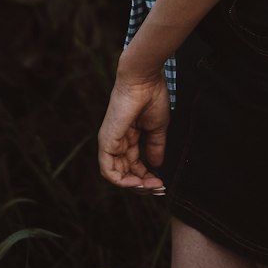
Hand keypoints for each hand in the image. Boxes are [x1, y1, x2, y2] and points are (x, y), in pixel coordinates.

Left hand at [97, 72, 170, 191]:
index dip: (147, 177)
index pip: (134, 165)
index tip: (162, 182)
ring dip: (134, 185)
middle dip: (142, 184)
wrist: (144, 80)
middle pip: (125, 173)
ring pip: (116, 175)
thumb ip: (155, 147)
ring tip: (151, 185)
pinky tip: (138, 182)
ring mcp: (110, 142)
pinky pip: (108, 170)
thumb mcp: (157, 127)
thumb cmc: (152, 97)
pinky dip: (122, 181)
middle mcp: (117, 142)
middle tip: (158, 187)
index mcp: (129, 137)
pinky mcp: (106, 141)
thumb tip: (156, 165)